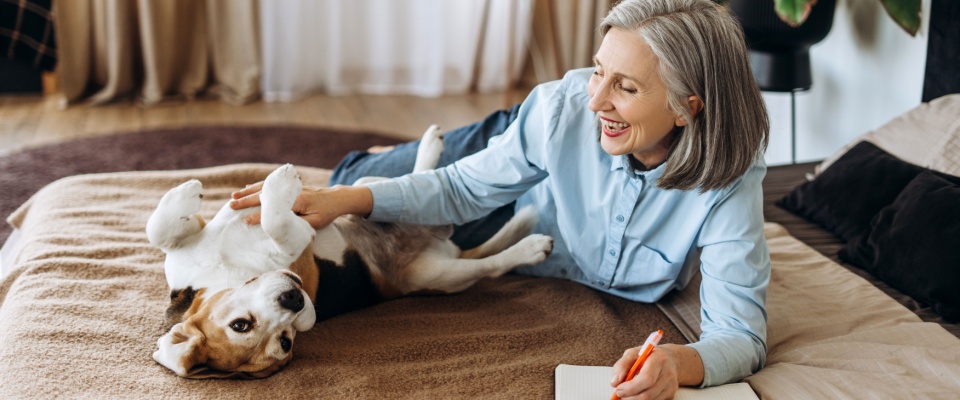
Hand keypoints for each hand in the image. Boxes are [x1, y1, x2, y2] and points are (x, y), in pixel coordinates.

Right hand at [229, 182, 372, 228]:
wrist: (336, 198)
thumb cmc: (326, 213)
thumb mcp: (314, 223)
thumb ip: (298, 224)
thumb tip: (278, 228)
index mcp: (297, 201)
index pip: (273, 210)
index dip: (258, 216)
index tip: (245, 221)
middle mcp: (291, 191)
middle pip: (265, 195)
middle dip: (247, 200)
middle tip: (231, 205)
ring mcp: (289, 187)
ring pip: (265, 187)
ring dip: (249, 191)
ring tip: (234, 196)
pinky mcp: (289, 186)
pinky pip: (270, 185)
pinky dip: (258, 186)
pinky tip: (248, 188)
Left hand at [610, 344, 683, 399]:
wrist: (671, 359)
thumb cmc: (649, 356)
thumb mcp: (633, 353)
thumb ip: (622, 365)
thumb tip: (614, 382)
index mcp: (659, 359)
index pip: (646, 378)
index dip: (631, 387)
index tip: (619, 389)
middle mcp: (668, 373)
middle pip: (648, 394)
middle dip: (630, 397)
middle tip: (619, 394)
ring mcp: (671, 386)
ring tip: (626, 395)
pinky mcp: (671, 394)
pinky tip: (635, 395)